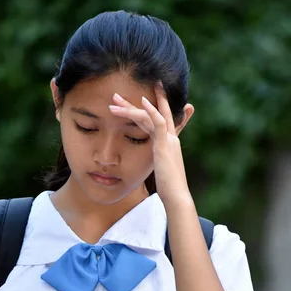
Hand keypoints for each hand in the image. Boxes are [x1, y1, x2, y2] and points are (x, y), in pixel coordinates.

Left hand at [109, 85, 192, 203]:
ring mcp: (169, 140)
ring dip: (131, 107)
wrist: (176, 196)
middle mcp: (171, 138)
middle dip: (136, 102)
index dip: (150, 109)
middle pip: (153, 114)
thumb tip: (148, 166)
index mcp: (169, 144)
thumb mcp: (160, 172)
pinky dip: (151, 110)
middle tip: (118, 94)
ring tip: (114, 99)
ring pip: (150, 116)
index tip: (140, 98)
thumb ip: (155, 164)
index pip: (159, 121)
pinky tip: (142, 101)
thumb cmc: (168, 188)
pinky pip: (159, 122)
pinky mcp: (166, 144)